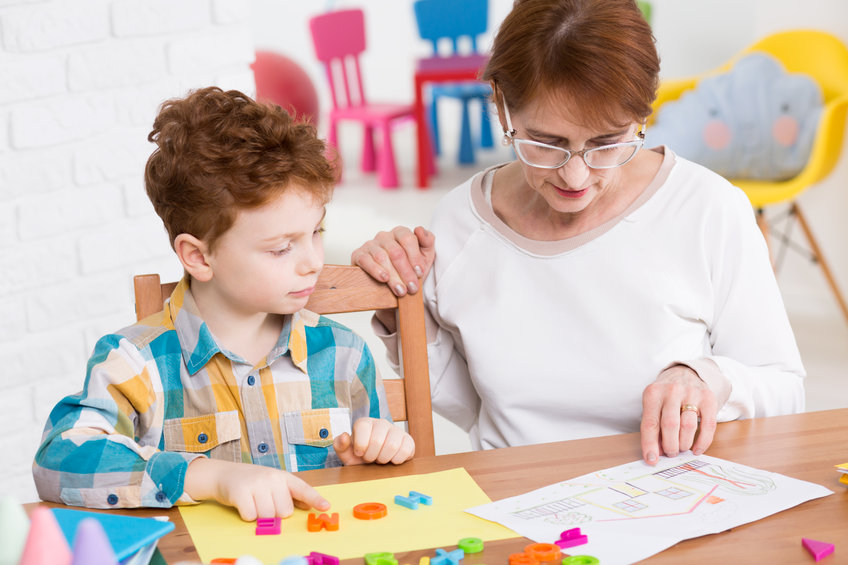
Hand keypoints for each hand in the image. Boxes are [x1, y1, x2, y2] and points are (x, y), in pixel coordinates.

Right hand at [184, 458, 329, 520]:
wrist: (224, 473)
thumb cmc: (252, 481)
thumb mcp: (273, 483)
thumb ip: (290, 494)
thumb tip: (308, 506)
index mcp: (283, 477)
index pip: (302, 488)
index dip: (315, 499)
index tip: (325, 507)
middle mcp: (272, 478)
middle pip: (284, 511)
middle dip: (274, 513)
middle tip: (264, 502)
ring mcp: (256, 484)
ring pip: (268, 516)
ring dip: (260, 515)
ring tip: (253, 502)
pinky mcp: (241, 493)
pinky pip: (251, 516)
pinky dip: (247, 515)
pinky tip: (244, 504)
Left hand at [333, 418, 414, 464]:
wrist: (376, 464)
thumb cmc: (360, 457)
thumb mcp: (346, 454)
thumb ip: (340, 445)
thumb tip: (344, 436)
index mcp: (365, 423)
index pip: (362, 428)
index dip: (360, 446)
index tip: (359, 453)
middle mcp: (381, 423)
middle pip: (377, 440)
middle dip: (371, 456)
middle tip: (370, 458)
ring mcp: (396, 430)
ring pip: (392, 445)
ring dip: (384, 459)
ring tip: (380, 459)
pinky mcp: (408, 440)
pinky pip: (405, 451)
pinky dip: (396, 460)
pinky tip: (391, 459)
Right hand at [351, 226, 435, 296]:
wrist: (394, 286)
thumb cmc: (410, 268)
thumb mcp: (425, 255)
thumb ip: (427, 241)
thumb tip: (419, 229)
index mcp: (400, 232)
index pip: (408, 239)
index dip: (415, 257)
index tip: (420, 273)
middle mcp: (384, 236)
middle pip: (396, 251)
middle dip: (405, 272)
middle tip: (412, 288)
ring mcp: (370, 244)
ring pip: (382, 258)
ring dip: (393, 276)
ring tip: (400, 290)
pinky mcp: (358, 254)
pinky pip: (366, 260)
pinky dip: (375, 270)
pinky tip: (384, 279)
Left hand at [640, 364, 717, 464]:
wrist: (685, 374)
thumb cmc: (666, 396)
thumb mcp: (654, 405)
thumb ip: (654, 427)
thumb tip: (655, 454)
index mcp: (653, 393)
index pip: (650, 423)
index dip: (650, 444)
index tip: (652, 460)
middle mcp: (672, 390)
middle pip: (670, 425)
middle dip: (670, 445)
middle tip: (671, 453)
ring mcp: (691, 393)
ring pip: (688, 426)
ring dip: (684, 444)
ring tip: (682, 448)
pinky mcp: (708, 398)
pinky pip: (708, 425)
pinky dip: (702, 441)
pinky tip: (697, 449)